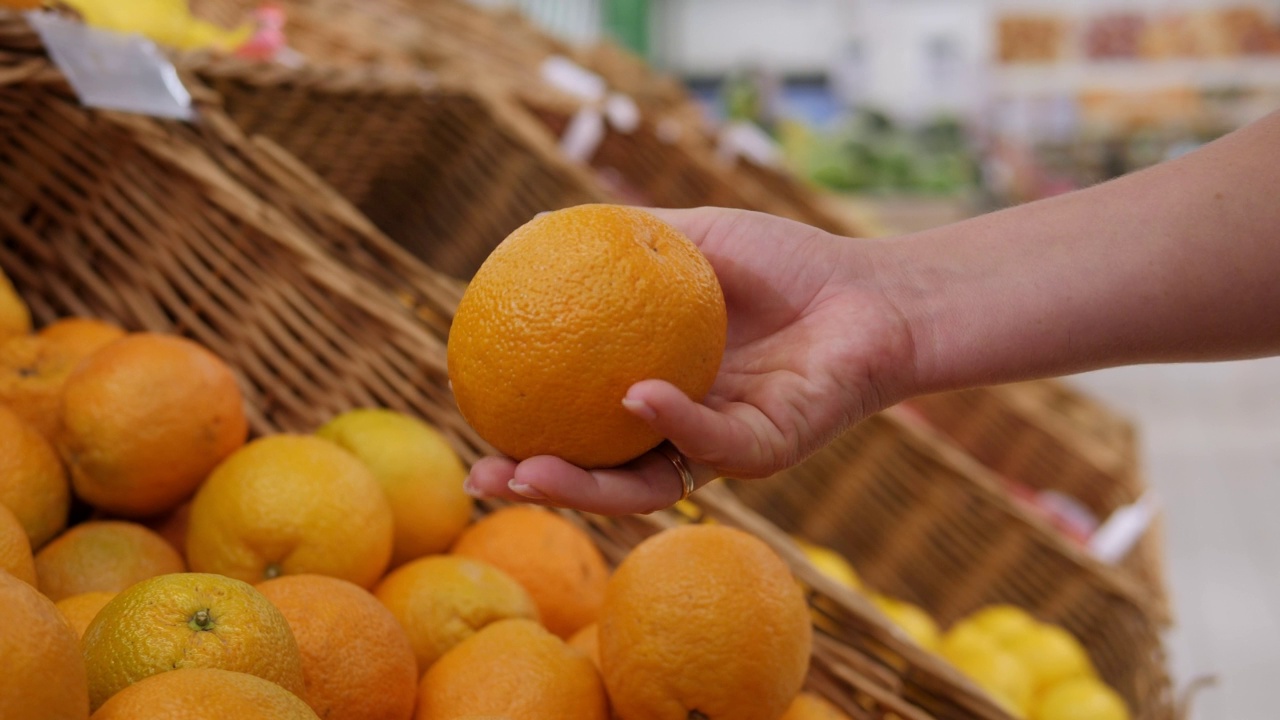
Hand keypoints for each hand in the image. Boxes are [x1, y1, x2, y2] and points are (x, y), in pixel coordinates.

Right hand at [464, 207, 917, 514]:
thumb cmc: (784, 265)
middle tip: (484, 477)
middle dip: (541, 485)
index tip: (470, 425)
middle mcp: (682, 433)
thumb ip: (618, 242)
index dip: (527, 433)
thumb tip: (529, 227)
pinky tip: (636, 397)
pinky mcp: (770, 449)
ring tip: (531, 471)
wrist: (869, 287)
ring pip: (648, 485)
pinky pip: (713, 440)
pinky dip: (674, 420)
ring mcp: (722, 448)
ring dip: (588, 487)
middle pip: (600, 475)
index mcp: (656, 395)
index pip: (580, 427)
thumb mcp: (689, 242)